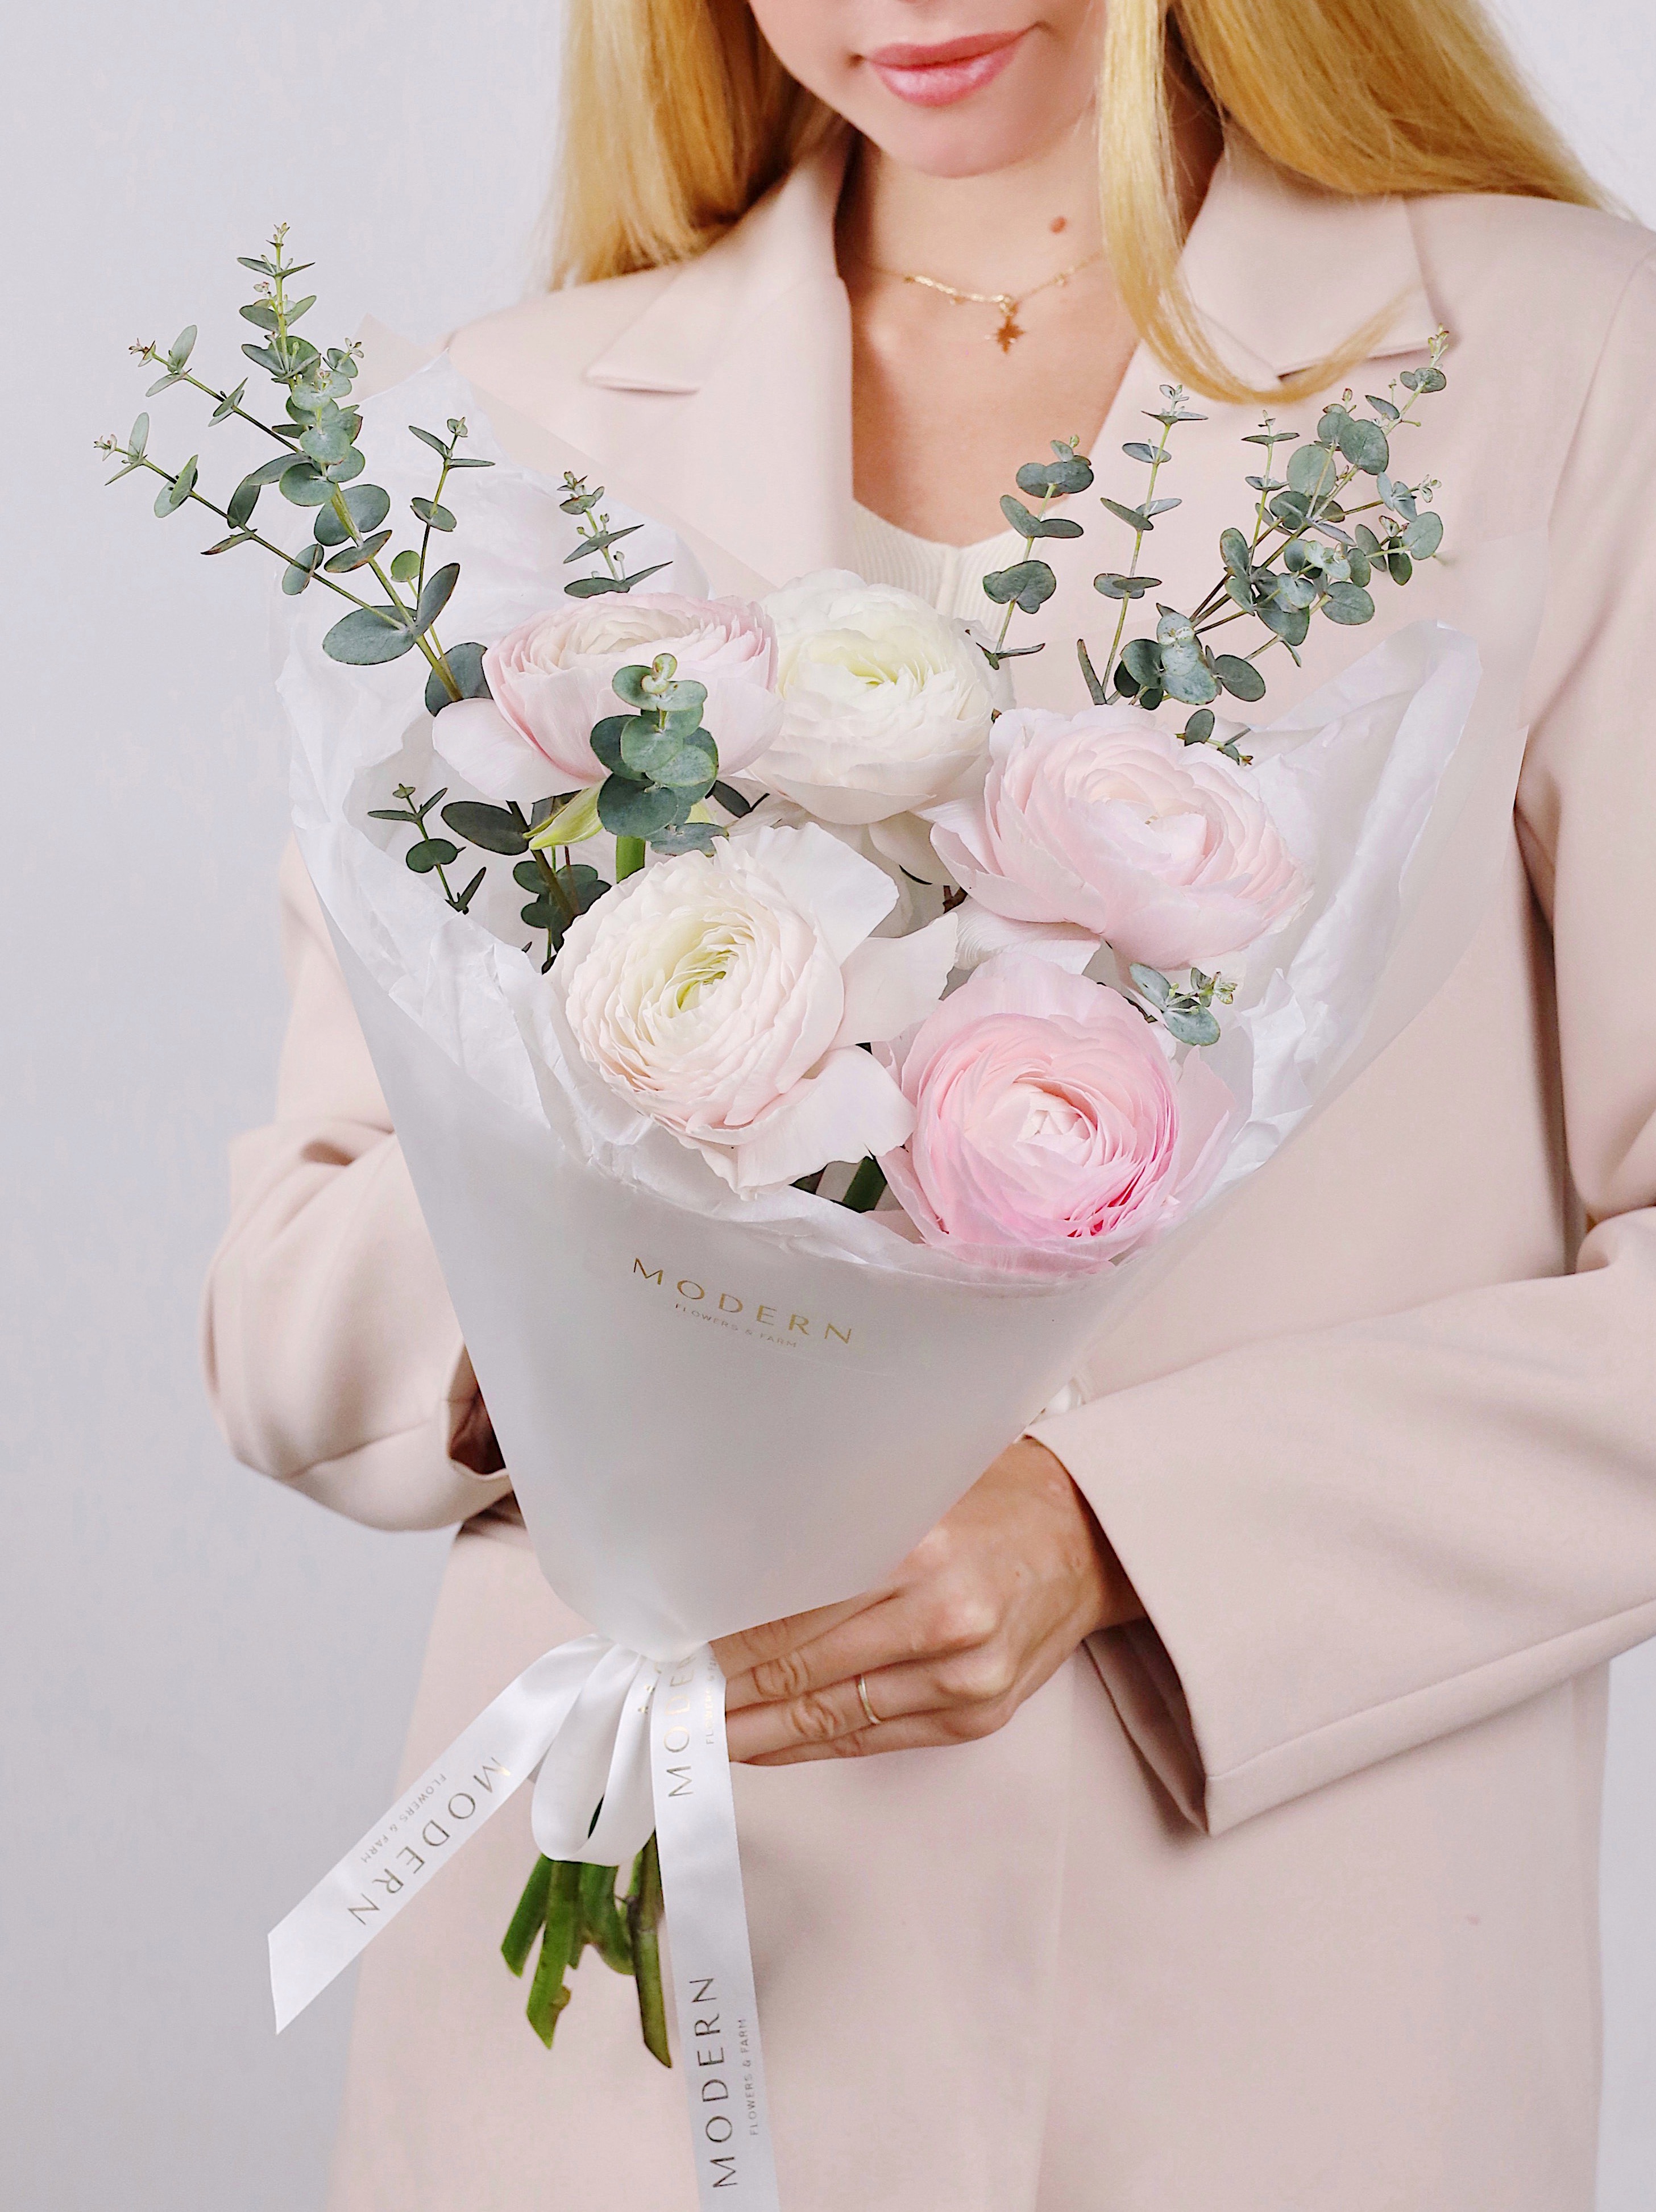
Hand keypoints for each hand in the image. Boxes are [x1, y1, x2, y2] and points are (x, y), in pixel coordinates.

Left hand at [716, 1439, 1141, 1764]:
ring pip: (830, 1719)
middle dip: (728, 1688)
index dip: (724, 1639)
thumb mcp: (910, 1486)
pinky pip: (870, 1740)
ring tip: (701, 1727)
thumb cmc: (992, 1497)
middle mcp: (944, 1622)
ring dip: (756, 1729)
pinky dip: (809, 1743)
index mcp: (919, 1552)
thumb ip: (833, 1527)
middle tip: (670, 1694)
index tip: (675, 1646)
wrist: (1088, 1538)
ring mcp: (964, 1681)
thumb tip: (733, 1568)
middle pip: (801, 1672)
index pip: (790, 1614)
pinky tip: (765, 1741)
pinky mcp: (974, 1717)